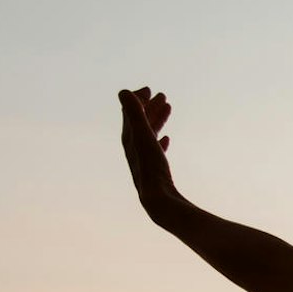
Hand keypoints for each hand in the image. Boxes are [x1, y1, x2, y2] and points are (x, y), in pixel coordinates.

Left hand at [118, 86, 180, 215]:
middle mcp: (134, 148)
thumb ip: (134, 113)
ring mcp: (144, 160)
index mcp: (129, 139)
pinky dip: (159, 139)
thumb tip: (124, 91)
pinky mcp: (154, 171)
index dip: (138, 99)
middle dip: (149, 107)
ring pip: (149, 134)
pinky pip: (155, 150)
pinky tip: (167, 139)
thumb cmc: (152, 168)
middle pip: (140, 122)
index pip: (130, 113)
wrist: (159, 201)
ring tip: (168, 109)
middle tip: (162, 96)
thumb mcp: (143, 137)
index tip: (150, 90)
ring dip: (157, 119)